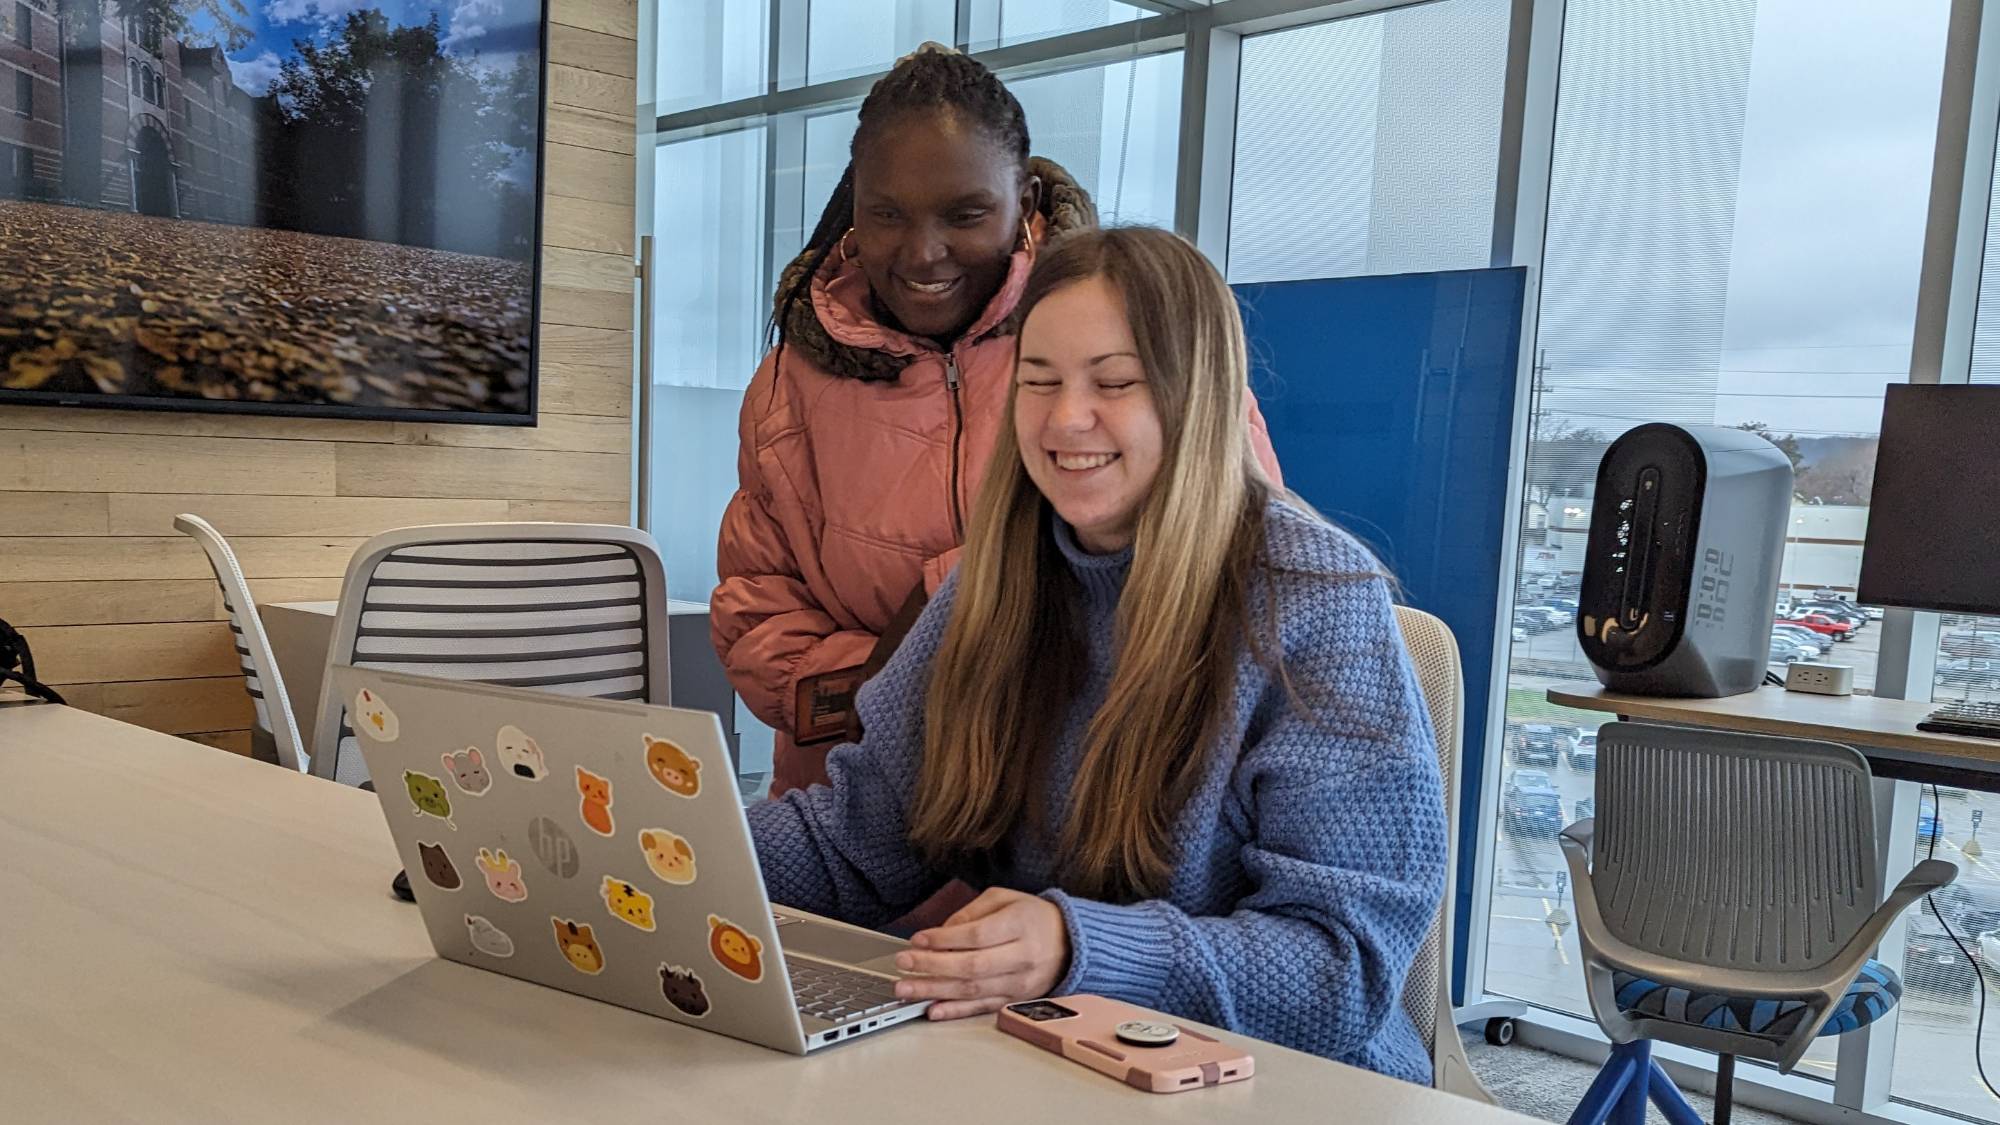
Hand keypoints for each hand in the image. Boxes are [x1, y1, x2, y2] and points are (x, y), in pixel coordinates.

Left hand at [893, 888, 1069, 1020]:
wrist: (1070, 942)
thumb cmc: (1031, 917)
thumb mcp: (1004, 899)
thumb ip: (971, 913)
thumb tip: (940, 933)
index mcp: (1020, 925)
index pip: (976, 936)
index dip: (943, 940)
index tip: (917, 940)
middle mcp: (1022, 956)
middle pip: (971, 966)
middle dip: (932, 967)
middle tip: (903, 964)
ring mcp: (1020, 982)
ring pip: (973, 991)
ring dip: (935, 991)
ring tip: (906, 989)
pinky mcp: (1016, 1000)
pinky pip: (982, 1008)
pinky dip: (955, 1011)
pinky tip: (933, 1009)